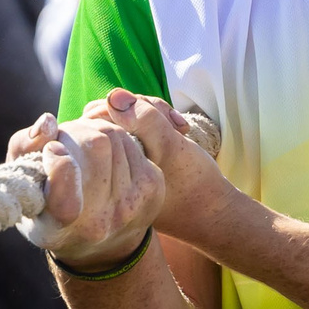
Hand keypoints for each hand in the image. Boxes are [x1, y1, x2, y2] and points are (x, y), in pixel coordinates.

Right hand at [7, 111, 163, 268]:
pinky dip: (115, 136)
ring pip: (115, 136)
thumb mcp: (23, 186)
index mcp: (60, 228)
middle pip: (96, 146)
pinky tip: (104, 150)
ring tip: (81, 144)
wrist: (102, 245)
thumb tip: (48, 122)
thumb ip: (23, 150)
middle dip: (76, 130)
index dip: (61, 172)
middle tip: (63, 138)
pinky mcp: (153, 188)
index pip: (65, 204)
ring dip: (94, 130)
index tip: (53, 151)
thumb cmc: (49, 207)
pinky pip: (132, 140)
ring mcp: (131, 205)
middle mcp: (100, 222)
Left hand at [89, 87, 234, 251]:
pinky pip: (139, 128)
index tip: (162, 120)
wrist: (211, 210)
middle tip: (173, 123)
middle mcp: (108, 164)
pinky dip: (159, 123)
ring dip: (155, 115)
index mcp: (106, 165)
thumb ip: (144, 121)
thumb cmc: (190, 181)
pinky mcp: (139, 158)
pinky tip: (179, 130)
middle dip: (143, 109)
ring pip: (127, 117)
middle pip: (111, 113)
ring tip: (180, 128)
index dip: (128, 107)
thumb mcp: (170, 147)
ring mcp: (123, 161)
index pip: (97, 116)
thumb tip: (114, 97)